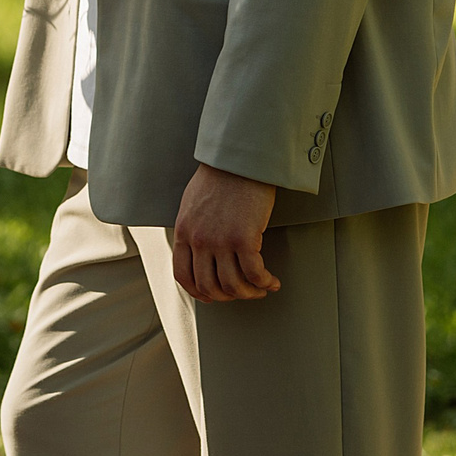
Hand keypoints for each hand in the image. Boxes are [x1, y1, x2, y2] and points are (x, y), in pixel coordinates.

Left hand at [171, 164, 279, 302]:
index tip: (213, 296)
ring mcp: (220, 241)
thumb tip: (201, 250)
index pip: (184, 276)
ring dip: (250, 293)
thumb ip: (193, 228)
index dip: (200, 292)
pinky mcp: (244, 239)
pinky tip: (271, 280)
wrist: (240, 158)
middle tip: (243, 292)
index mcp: (184, 232)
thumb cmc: (221, 175)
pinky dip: (265, 282)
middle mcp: (199, 240)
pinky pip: (254, 274)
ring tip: (261, 288)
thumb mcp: (193, 204)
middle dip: (228, 296)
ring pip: (233, 286)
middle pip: (210, 287)